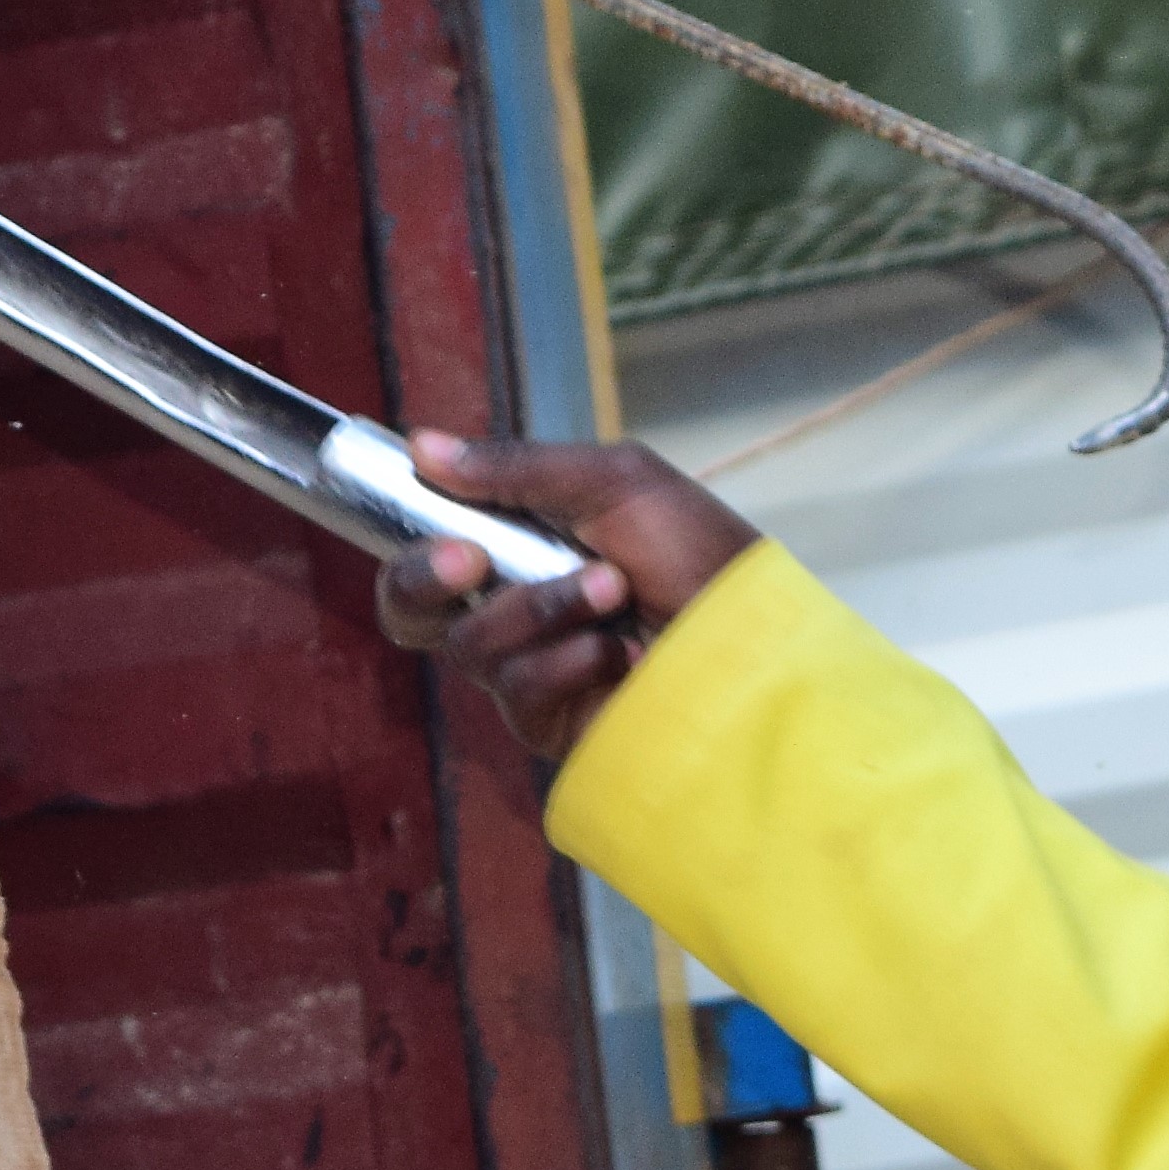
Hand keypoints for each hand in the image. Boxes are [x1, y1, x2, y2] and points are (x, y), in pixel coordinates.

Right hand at [374, 434, 760, 761]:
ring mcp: (529, 670)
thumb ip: (517, 467)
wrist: (758, 639)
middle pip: (410, 609)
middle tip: (468, 559)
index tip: (430, 507)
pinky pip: (517, 690)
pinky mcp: (551, 723)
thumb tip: (421, 446)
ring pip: (468, 644)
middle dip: (423, 579)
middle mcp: (513, 611)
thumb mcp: (616, 483)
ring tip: (612, 589)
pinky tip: (618, 654)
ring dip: (539, 608)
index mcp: (521, 547)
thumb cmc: (699, 553)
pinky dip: (566, 661)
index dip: (410, 534)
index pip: (426, 547)